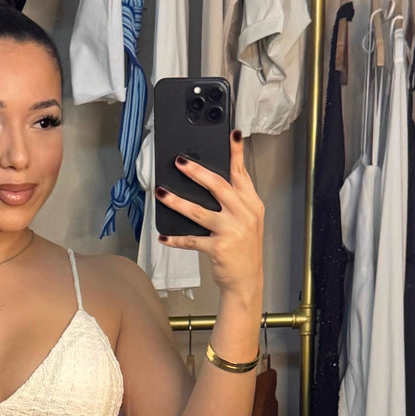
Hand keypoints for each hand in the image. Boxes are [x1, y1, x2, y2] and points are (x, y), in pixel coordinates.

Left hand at [155, 131, 264, 304]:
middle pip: (218, 186)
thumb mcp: (248, 221)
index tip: (232, 134)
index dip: (236, 153)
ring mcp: (232, 231)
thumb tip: (209, 181)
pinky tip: (163, 236)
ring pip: (199, 211)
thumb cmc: (244, 250)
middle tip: (180, 161)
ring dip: (177, 202)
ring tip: (162, 193)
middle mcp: (244, 214)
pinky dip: (175, 238)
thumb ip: (235, 201)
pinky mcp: (219, 248)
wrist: (247, 281)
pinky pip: (191, 240)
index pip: (241, 174)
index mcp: (252, 205)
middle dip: (197, 172)